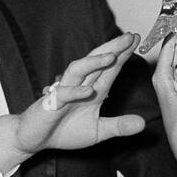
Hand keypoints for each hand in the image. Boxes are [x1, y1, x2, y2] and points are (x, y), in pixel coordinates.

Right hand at [0, 33, 145, 172]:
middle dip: (113, 48)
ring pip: (78, 71)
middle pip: (96, 62)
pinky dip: (75, 92)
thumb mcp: (98, 131)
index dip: (123, 54)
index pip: (110, 69)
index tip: (137, 40)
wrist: (34, 140)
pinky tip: (88, 90)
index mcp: (93, 91)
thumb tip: (143, 124)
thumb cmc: (64, 131)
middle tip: (130, 37)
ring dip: (94, 63)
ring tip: (111, 56)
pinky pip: (62, 94)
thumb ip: (118, 126)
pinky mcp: (50, 104)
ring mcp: (64, 92)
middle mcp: (80, 86)